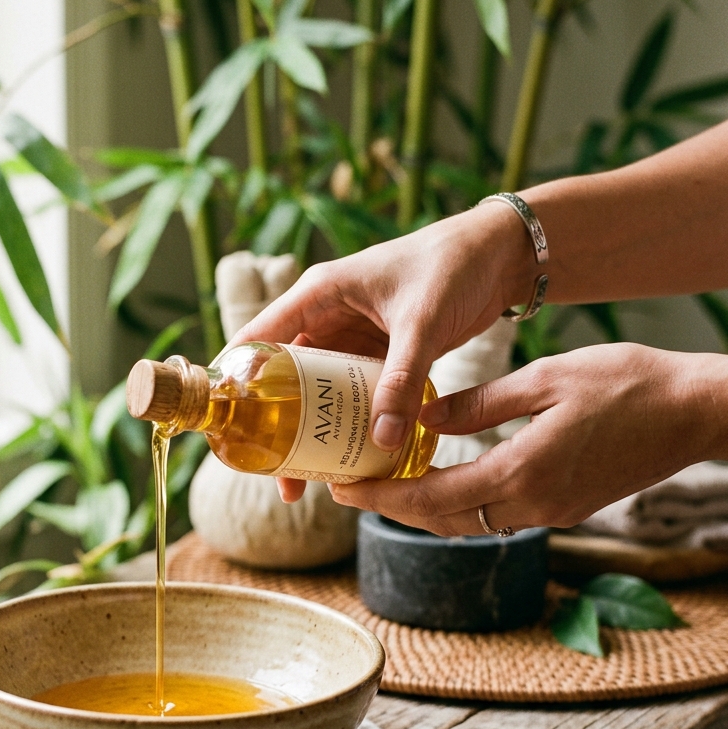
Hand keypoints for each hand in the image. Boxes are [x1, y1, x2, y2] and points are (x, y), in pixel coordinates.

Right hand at [233, 204, 535, 501]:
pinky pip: (351, 392)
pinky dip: (347, 420)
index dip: (235, 381)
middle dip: (276, 422)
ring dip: (311, 427)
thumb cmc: (454, 266)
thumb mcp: (422, 324)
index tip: (226, 427)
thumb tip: (383, 440)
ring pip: (316, 389)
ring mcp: (351, 336)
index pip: (258, 338)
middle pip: (283, 375)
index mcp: (319, 294)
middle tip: (273, 469)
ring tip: (307, 474)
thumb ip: (401, 380)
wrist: (502, 254)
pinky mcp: (377, 352)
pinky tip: (349, 453)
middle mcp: (326, 315)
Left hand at [328, 344, 724, 534]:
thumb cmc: (628, 383)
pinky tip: (436, 478)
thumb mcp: (545, 378)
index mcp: (524, 471)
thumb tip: (422, 415)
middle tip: (347, 487)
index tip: (342, 487)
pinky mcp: (563, 507)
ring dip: (421, 509)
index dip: (381, 497)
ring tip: (381, 484)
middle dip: (390, 507)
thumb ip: (479, 403)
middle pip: (442, 520)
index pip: (433, 499)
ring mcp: (551, 511)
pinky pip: (494, 514)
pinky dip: (457, 504)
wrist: (696, 412)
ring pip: (467, 523)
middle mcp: (534, 504)